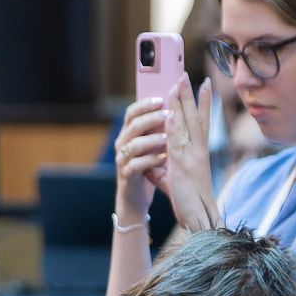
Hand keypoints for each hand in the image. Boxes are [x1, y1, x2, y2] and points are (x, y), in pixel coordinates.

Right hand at [113, 96, 167, 217]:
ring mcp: (122, 160)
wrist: (136, 197)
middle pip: (132, 126)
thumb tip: (173, 107)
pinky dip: (150, 161)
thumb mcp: (152, 146)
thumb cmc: (148, 168)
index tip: (161, 98)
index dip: (144, 104)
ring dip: (151, 140)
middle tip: (167, 112)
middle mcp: (122, 144)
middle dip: (150, 118)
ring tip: (167, 137)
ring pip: (132, 145)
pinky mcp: (127, 176)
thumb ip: (156, 129)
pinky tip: (163, 158)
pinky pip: (136, 165)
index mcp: (129, 134)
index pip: (132, 113)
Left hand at [162, 78, 217, 230]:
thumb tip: (152, 161)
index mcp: (197, 151)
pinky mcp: (184, 166)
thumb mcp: (173, 179)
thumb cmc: (188, 200)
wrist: (201, 217)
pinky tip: (170, 114)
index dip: (198, 102)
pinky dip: (174, 128)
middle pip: (195, 116)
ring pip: (188, 124)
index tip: (197, 84)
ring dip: (183, 103)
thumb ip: (163, 166)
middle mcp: (198, 150)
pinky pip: (178, 143)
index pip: (198, 121)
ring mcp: (193, 157)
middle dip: (190, 94)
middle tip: (185, 73)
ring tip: (180, 83)